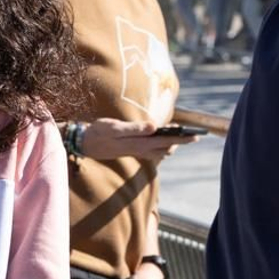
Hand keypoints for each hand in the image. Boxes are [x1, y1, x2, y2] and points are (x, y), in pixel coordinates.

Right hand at [77, 118, 197, 161]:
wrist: (84, 143)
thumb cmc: (98, 132)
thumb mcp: (114, 127)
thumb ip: (134, 128)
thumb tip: (154, 127)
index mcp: (138, 143)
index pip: (165, 141)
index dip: (181, 138)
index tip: (195, 135)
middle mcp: (139, 149)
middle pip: (166, 148)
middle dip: (180, 142)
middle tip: (194, 136)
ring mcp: (135, 151)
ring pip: (160, 151)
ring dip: (171, 145)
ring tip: (180, 138)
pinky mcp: (131, 150)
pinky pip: (151, 151)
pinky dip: (161, 147)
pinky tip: (161, 143)